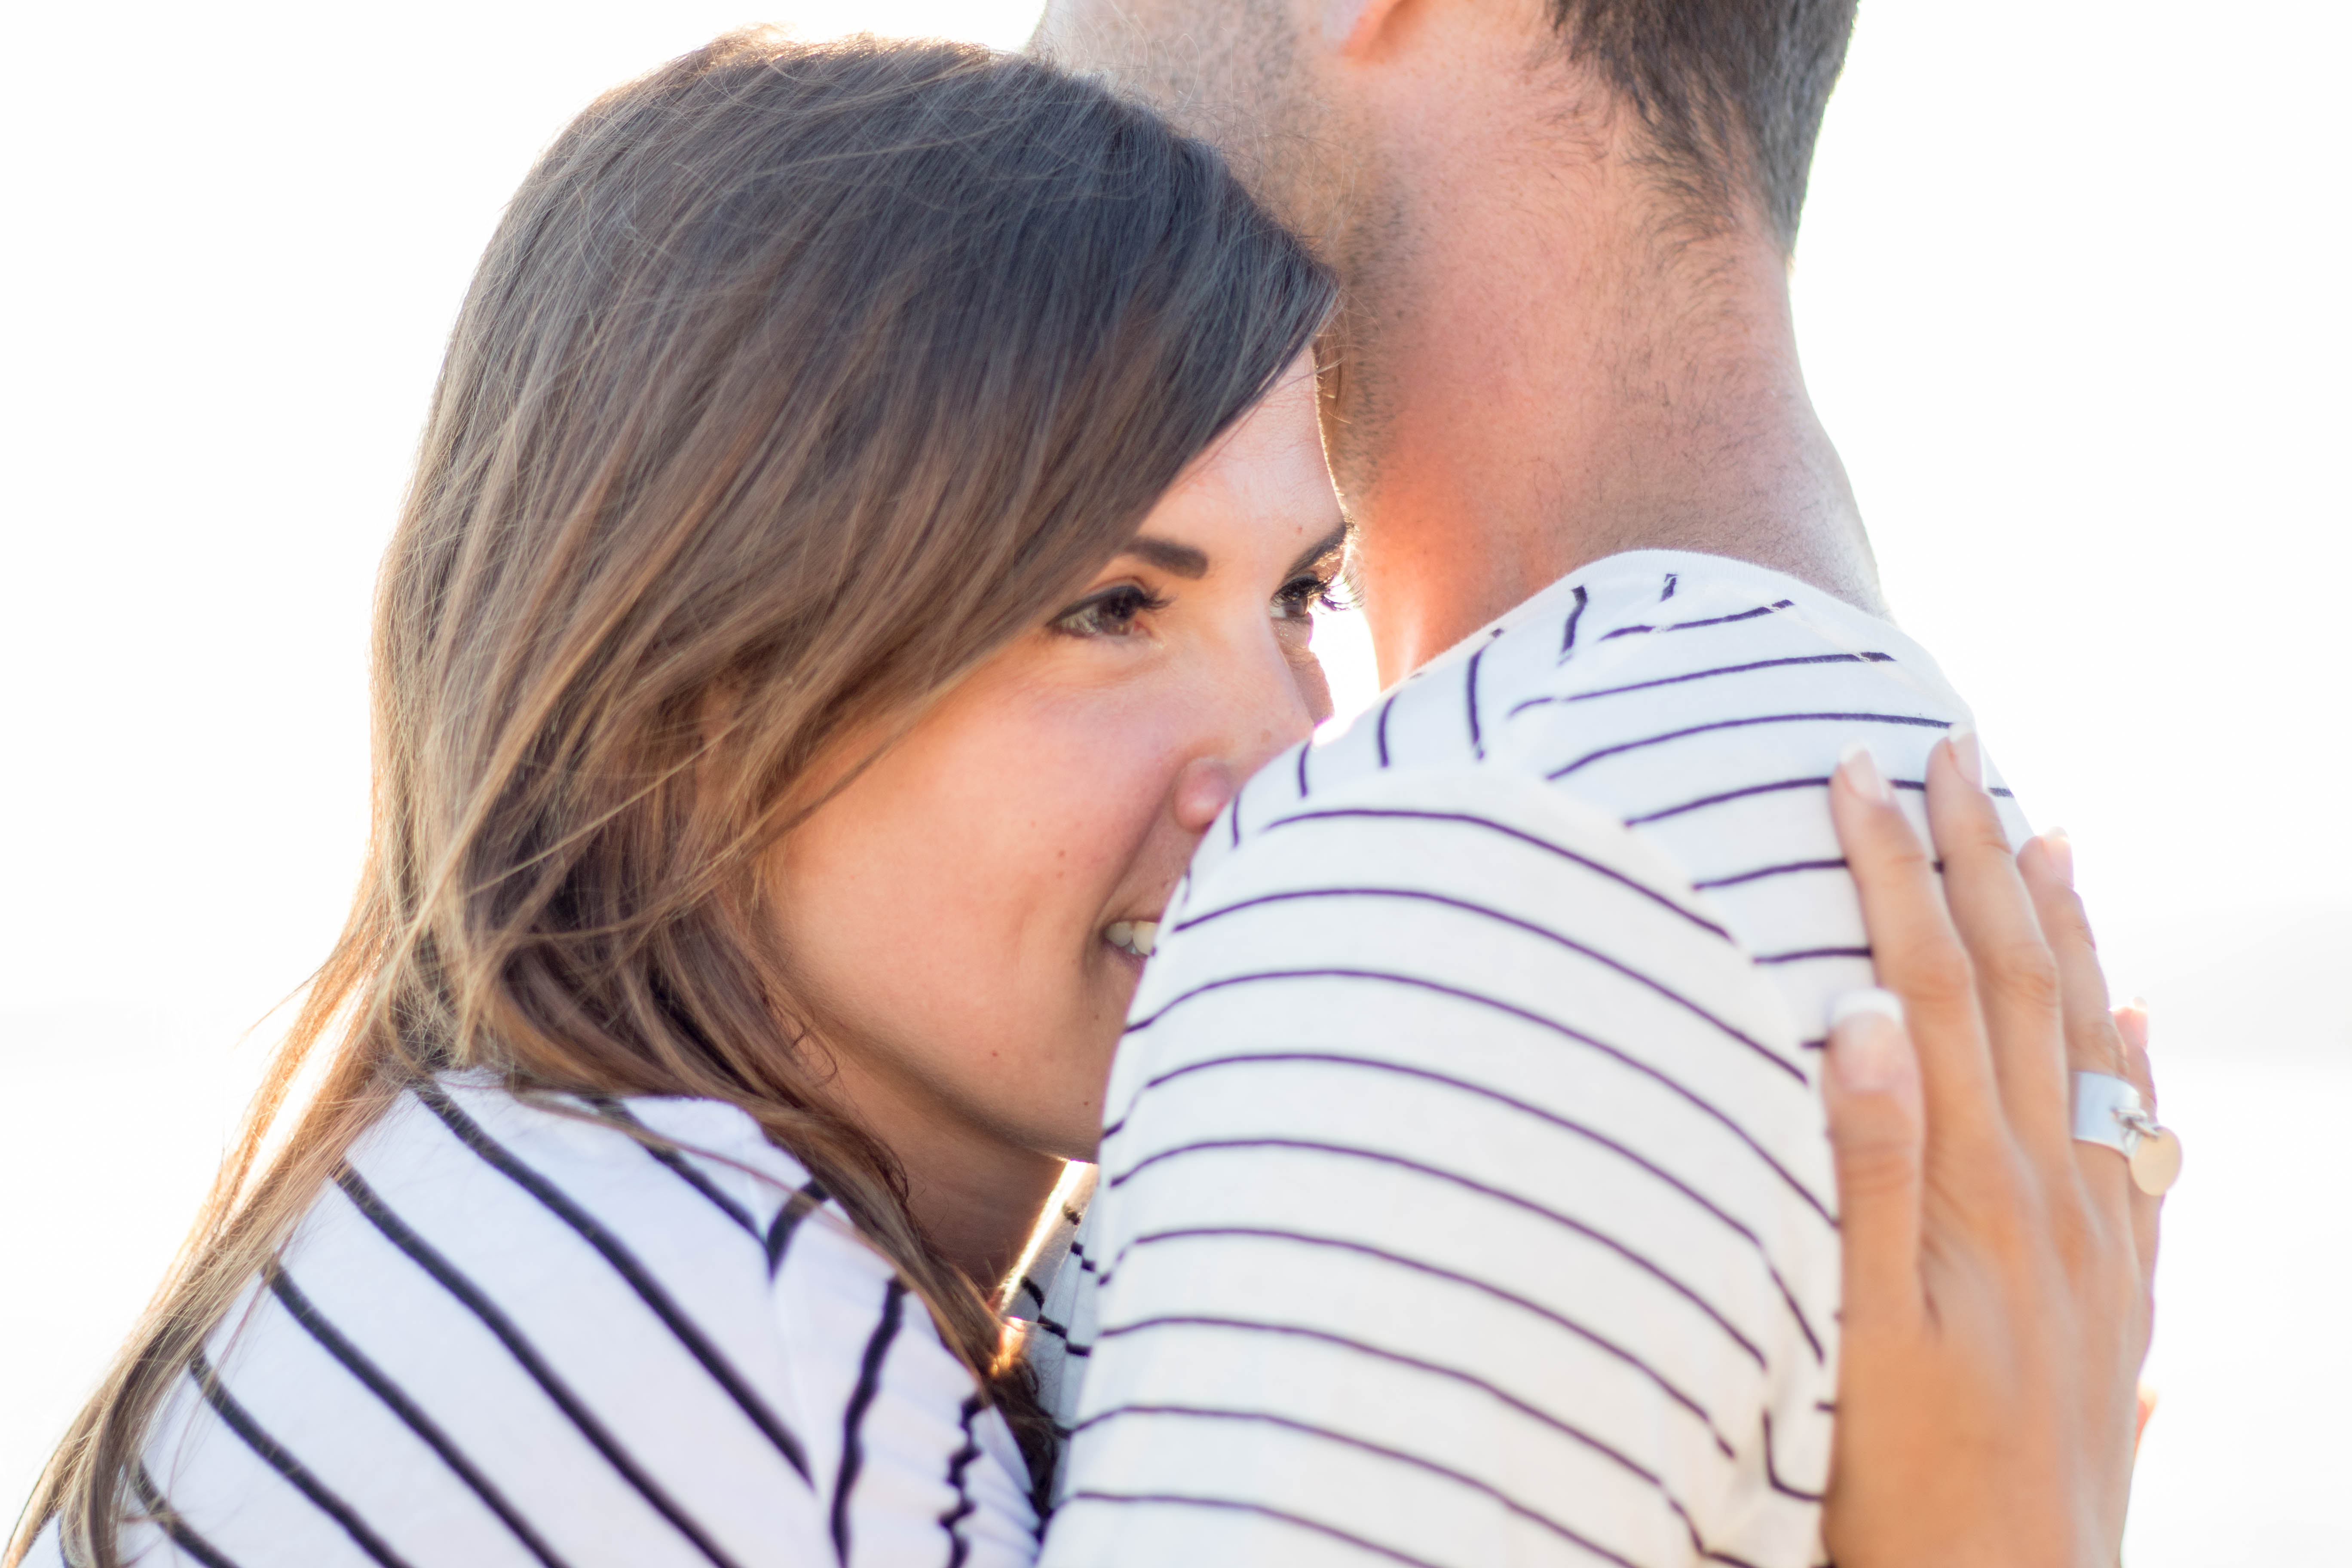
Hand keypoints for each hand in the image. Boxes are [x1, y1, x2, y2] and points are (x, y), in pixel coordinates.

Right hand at [1817, 729, 2161, 1567]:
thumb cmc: (1906, 1490)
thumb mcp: (1860, 1336)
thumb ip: (1865, 1173)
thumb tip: (1860, 1014)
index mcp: (1978, 1192)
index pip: (1931, 986)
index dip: (1891, 872)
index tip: (1858, 772)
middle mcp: (2050, 1197)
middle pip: (2019, 988)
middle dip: (1978, 861)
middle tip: (1954, 754)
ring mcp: (2093, 1241)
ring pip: (2084, 1045)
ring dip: (2063, 930)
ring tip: (2046, 838)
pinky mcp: (2114, 1289)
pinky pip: (2136, 1143)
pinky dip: (2130, 1063)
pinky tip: (2130, 1023)